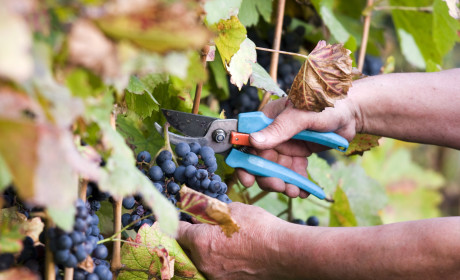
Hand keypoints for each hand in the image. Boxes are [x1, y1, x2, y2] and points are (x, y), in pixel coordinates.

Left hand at [177, 202, 291, 279]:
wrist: (284, 253)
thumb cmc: (259, 228)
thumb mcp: (232, 210)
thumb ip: (211, 210)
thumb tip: (200, 209)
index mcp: (199, 241)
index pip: (177, 231)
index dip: (180, 222)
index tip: (185, 219)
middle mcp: (202, 262)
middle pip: (187, 249)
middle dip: (192, 238)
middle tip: (204, 228)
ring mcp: (215, 276)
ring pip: (201, 261)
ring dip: (205, 251)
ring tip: (222, 241)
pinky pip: (216, 271)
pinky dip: (219, 262)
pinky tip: (233, 254)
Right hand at [237, 96, 358, 196]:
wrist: (352, 113)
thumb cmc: (326, 104)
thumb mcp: (302, 115)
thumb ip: (279, 128)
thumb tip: (253, 141)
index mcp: (267, 119)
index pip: (246, 140)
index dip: (243, 160)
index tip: (247, 178)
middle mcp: (272, 134)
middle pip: (259, 160)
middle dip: (267, 177)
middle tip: (279, 186)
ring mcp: (285, 146)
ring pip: (275, 170)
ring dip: (282, 183)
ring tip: (294, 191)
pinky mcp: (297, 155)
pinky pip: (292, 173)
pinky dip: (296, 184)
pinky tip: (304, 191)